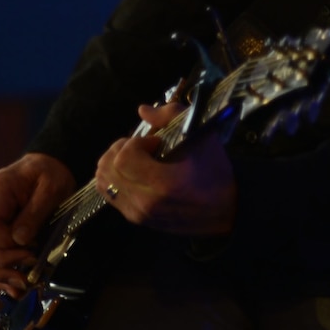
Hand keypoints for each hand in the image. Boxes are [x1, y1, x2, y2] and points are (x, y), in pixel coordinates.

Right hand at [0, 152, 75, 295]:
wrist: (47, 166)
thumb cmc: (50, 174)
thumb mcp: (51, 188)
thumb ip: (34, 213)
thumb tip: (20, 241)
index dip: (4, 246)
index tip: (31, 250)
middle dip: (2, 265)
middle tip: (28, 275)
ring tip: (23, 286)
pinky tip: (14, 289)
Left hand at [94, 102, 237, 236]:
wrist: (226, 210)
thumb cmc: (214, 171)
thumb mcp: (202, 136)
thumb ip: (171, 116)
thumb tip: (142, 110)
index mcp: (164, 184)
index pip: (124, 158)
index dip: (135, 143)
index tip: (155, 142)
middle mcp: (145, 203)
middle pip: (108, 168)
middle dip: (121, 149)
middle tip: (142, 147)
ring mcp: (138, 214)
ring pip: (103, 182)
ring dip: (113, 163)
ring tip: (135, 159)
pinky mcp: (135, 219)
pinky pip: (109, 194)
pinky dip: (114, 178)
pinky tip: (133, 173)